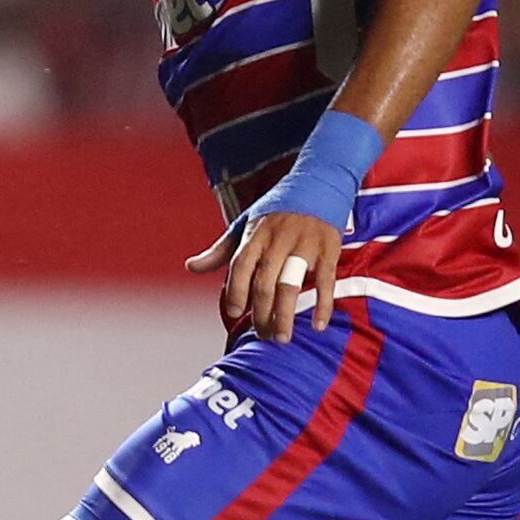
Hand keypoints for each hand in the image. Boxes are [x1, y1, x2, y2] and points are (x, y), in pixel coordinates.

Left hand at [187, 209, 343, 337]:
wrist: (319, 182)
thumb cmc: (277, 209)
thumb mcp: (246, 223)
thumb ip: (221, 250)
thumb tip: (190, 267)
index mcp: (256, 233)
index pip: (241, 265)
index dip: (236, 291)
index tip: (235, 313)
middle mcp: (279, 238)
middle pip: (265, 282)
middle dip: (261, 313)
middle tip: (262, 335)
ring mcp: (306, 243)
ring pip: (291, 285)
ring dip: (285, 315)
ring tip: (281, 337)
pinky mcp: (329, 248)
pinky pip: (326, 281)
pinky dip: (322, 305)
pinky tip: (316, 326)